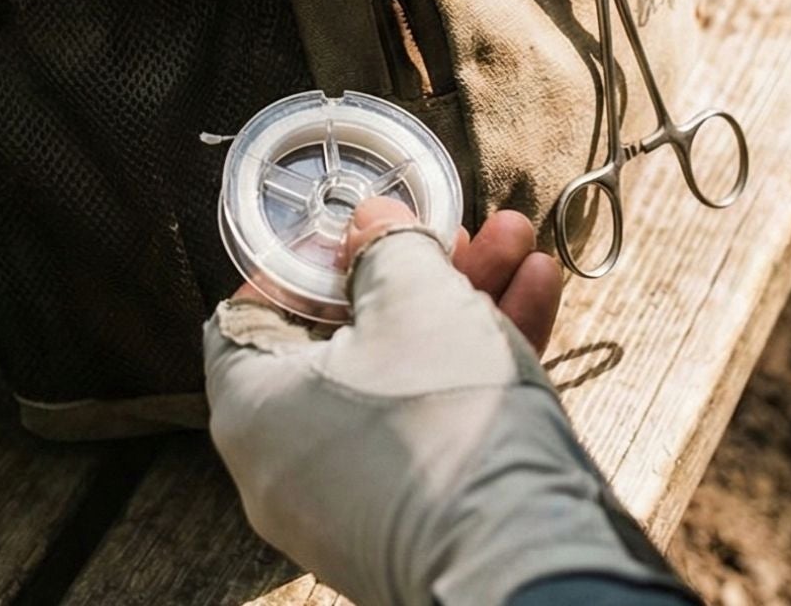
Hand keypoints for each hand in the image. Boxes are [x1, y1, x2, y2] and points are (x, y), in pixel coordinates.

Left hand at [205, 198, 689, 605]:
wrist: (529, 565)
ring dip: (462, 302)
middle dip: (418, 269)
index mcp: (255, 406)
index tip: (356, 226)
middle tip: (462, 228)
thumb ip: (384, 245)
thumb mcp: (413, 297)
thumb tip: (370, 225)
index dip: (305, 257)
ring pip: (405, 372)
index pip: (253, 310)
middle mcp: (288, 462)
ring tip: (518, 244)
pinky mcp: (417, 519)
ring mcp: (353, 497)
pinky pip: (434, 421)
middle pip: (347, 335)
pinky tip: (537, 294)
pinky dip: (476, 361)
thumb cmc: (443, 420)